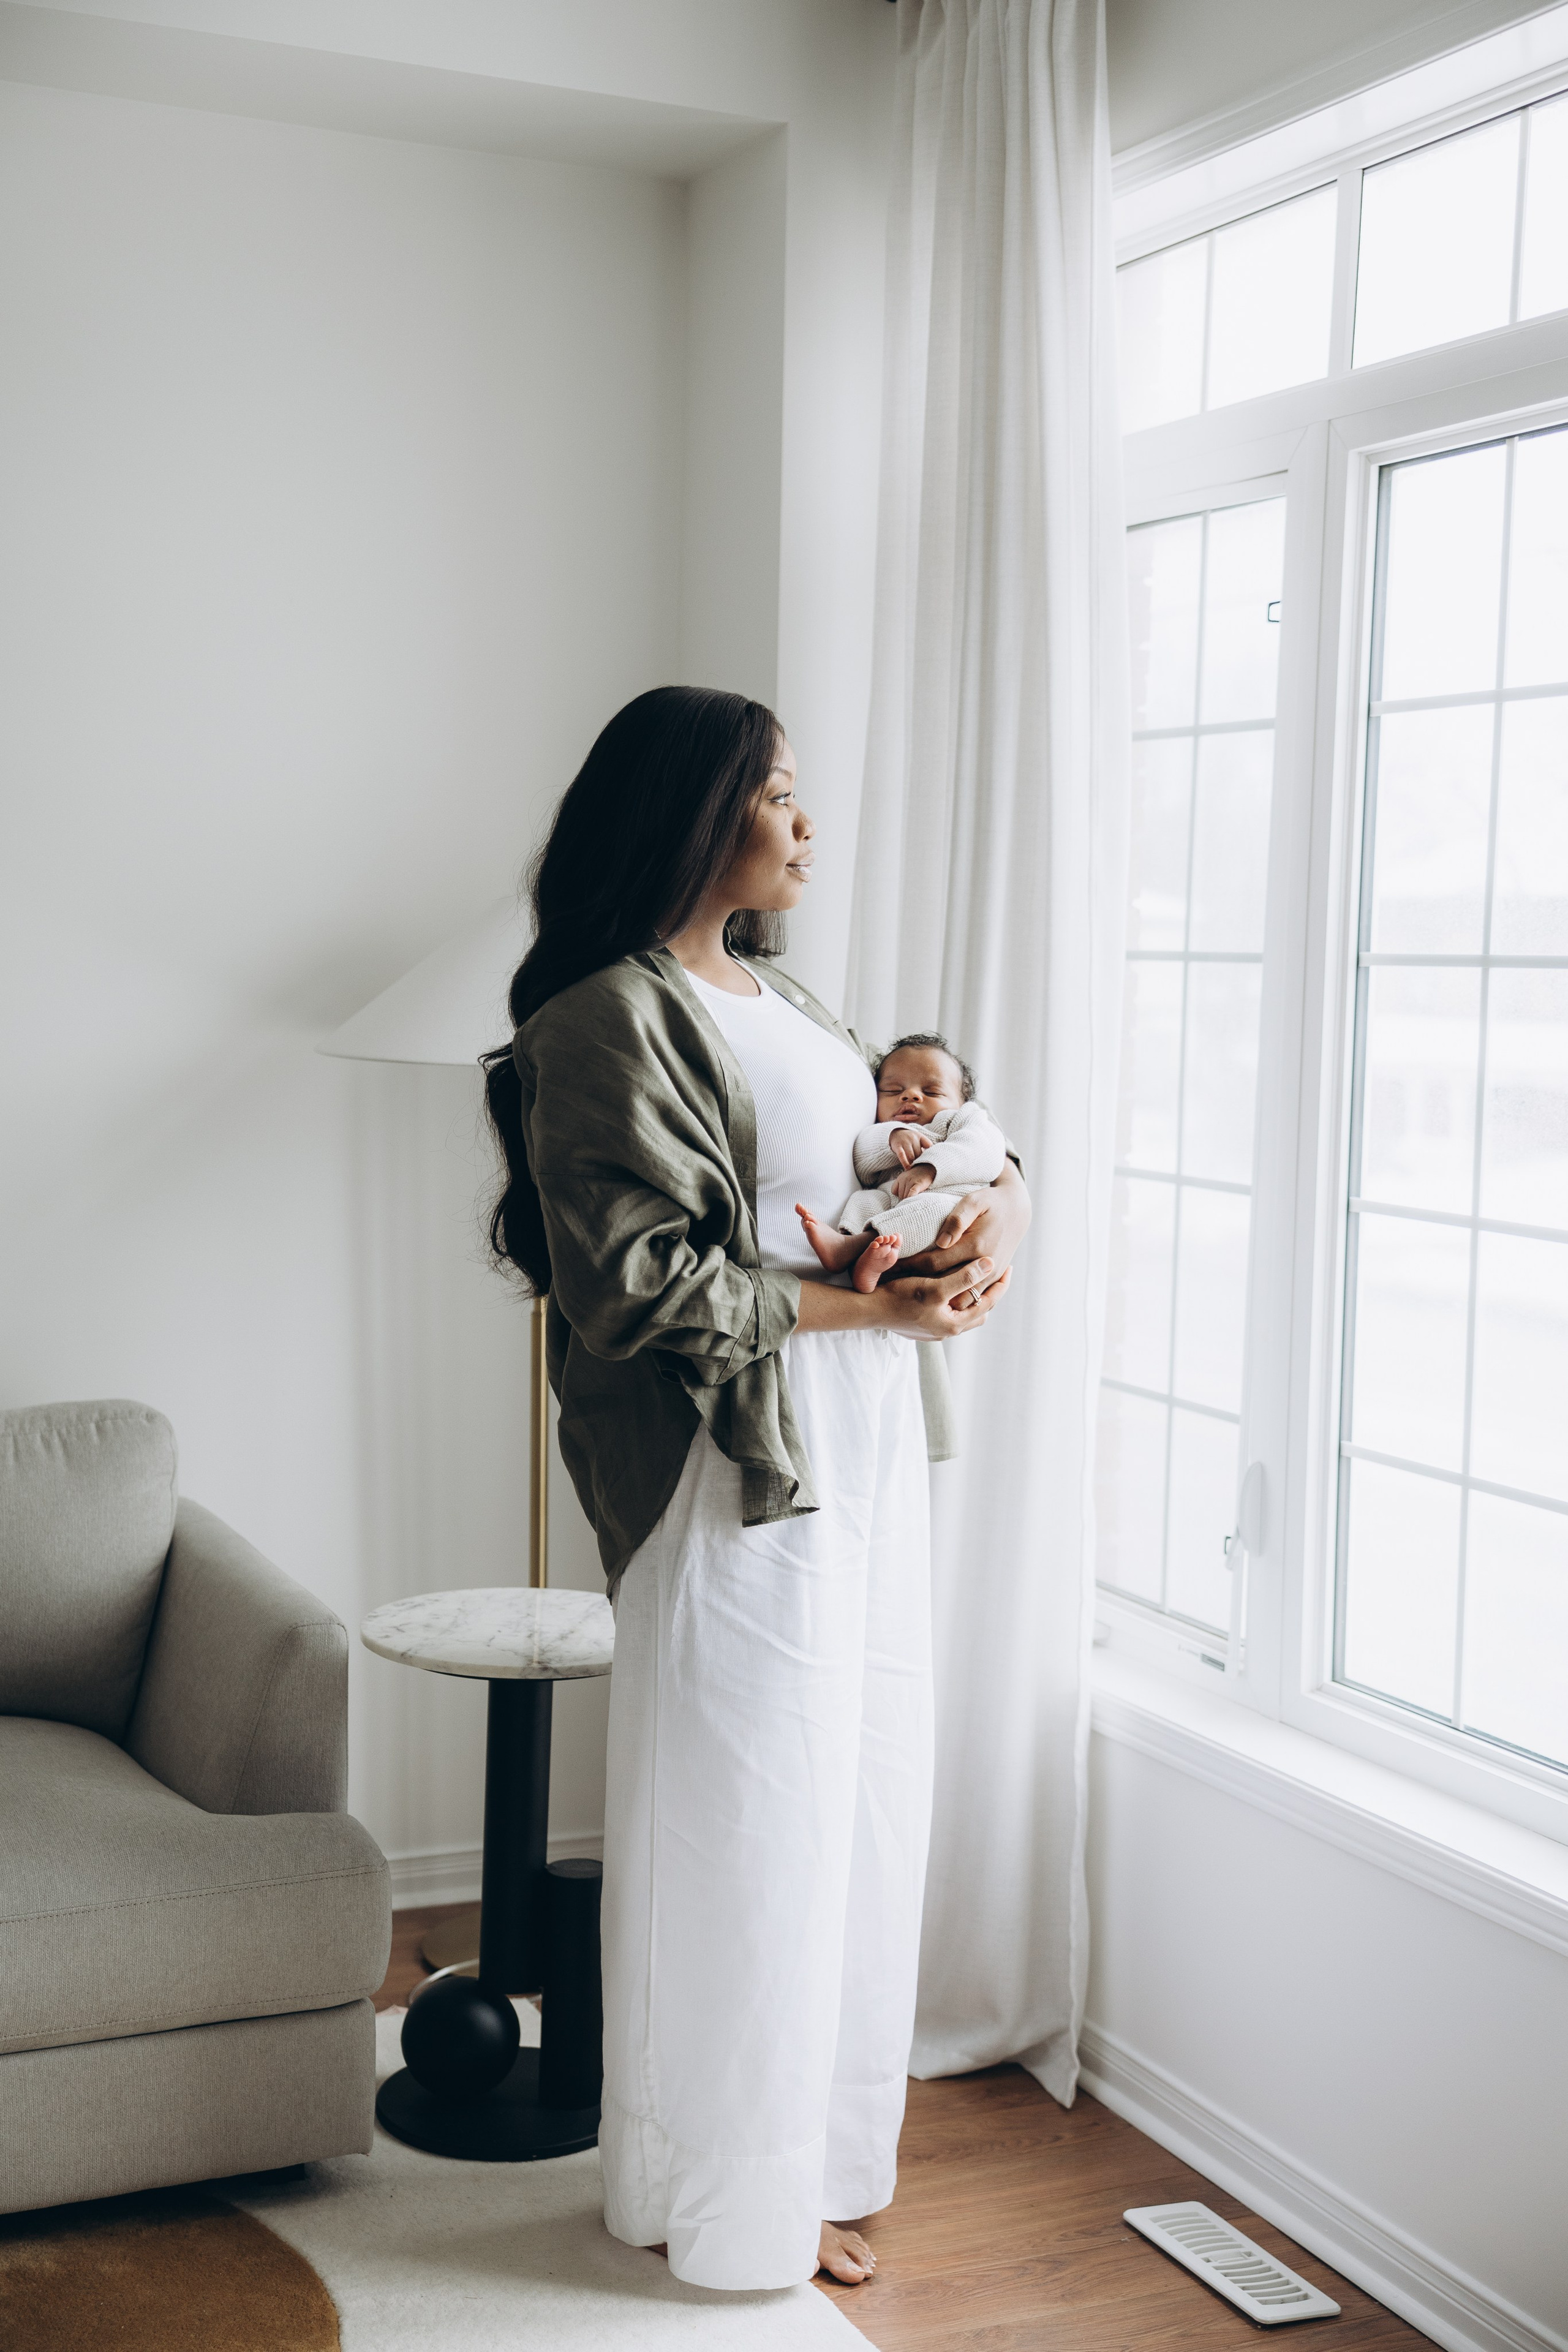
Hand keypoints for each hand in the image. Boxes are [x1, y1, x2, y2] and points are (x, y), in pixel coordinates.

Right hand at [879, 1259, 1011, 1340]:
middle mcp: (947, 1331)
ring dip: (973, 1298)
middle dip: (989, 1293)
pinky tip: (952, 1289)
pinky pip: (949, 1313)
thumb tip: (990, 1265)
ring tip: (978, 1280)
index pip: (988, 1303)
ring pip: (964, 1314)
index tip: (1008, 1267)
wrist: (869, 1310)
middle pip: (979, 1312)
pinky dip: (957, 1300)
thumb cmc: (899, 1297)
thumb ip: (964, 1277)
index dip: (1001, 1284)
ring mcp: (934, 1330)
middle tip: (996, 1274)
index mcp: (954, 1324)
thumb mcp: (935, 1287)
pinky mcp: (923, 1326)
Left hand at [889, 1163, 935, 1200]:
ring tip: (915, 1196)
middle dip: (905, 1198)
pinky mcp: (918, 1184)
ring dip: (910, 1199)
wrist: (929, 1168)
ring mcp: (911, 1181)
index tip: (905, 1195)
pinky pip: (912, 1193)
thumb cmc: (918, 1176)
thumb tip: (901, 1198)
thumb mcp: (907, 1178)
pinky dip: (911, 1197)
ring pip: (905, 1196)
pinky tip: (913, 1199)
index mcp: (900, 1178)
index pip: (894, 1191)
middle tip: (912, 1196)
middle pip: (900, 1195)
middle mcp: (904, 1179)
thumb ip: (902, 1185)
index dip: (899, 1195)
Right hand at [890, 1126, 929, 1168]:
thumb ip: (927, 1145)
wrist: (895, 1132)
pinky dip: (905, 1162)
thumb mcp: (919, 1138)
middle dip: (920, 1161)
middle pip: (919, 1153)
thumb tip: (934, 1156)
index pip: (928, 1146)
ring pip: (911, 1156)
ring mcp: (905, 1142)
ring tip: (915, 1171)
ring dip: (913, 1164)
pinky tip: (907, 1168)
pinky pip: (902, 1155)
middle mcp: (913, 1138)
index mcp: (920, 1136)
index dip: (929, 1154)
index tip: (932, 1161)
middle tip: (922, 1170)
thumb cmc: (910, 1139)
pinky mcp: (898, 1146)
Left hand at [899, 1159, 1030, 1283]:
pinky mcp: (993, 1280)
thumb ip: (957, 1219)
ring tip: (908, 1292)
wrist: (1018, 1211)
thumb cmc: (991, 1202)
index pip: (934, 1262)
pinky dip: (951, 1298)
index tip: (892, 1265)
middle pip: (943, 1283)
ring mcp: (990, 1276)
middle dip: (917, 1283)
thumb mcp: (974, 1201)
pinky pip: (970, 1296)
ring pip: (957, 1295)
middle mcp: (984, 1265)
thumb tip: (941, 1242)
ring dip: (934, 1296)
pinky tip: (934, 1296)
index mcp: (976, 1246)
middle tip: (892, 1283)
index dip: (910, 1265)